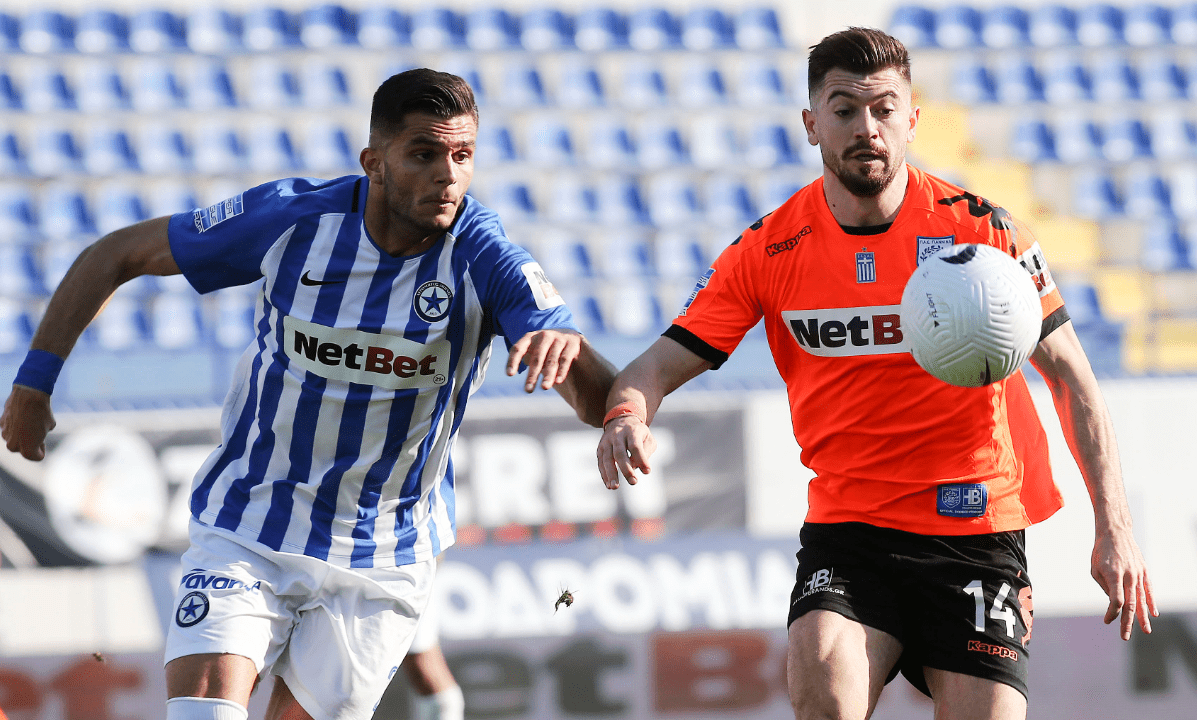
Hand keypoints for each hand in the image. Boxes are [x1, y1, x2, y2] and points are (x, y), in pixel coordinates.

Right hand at [1, 385, 55, 460]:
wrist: (28, 395)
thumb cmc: (42, 412)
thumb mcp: (49, 426)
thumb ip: (41, 434)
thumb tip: (36, 433)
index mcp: (27, 450)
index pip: (37, 457)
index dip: (42, 449)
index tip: (43, 440)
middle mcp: (13, 445)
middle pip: (24, 450)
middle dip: (30, 443)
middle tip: (38, 432)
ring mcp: (5, 435)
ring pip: (15, 439)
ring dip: (22, 434)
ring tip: (30, 422)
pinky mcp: (1, 424)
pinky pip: (10, 429)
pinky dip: (15, 425)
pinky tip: (22, 416)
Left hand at [506, 329, 582, 392]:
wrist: (569, 334)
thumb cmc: (546, 347)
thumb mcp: (534, 350)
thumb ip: (525, 358)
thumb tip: (511, 372)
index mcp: (530, 337)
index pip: (518, 348)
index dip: (513, 361)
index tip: (510, 375)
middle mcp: (544, 336)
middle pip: (536, 357)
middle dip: (532, 375)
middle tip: (528, 390)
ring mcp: (559, 338)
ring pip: (551, 360)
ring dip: (548, 375)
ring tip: (544, 387)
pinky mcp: (572, 343)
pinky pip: (565, 359)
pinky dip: (561, 370)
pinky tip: (558, 382)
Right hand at [596, 416, 655, 488]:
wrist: (621, 420)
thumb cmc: (638, 434)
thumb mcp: (648, 438)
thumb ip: (645, 452)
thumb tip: (636, 467)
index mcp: (632, 431)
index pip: (635, 446)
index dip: (641, 459)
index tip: (647, 471)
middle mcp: (617, 435)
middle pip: (619, 453)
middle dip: (626, 469)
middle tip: (633, 482)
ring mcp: (606, 441)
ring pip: (607, 459)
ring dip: (611, 474)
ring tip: (615, 487)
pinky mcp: (600, 448)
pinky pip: (601, 463)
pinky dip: (604, 475)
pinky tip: (609, 485)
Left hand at [1092, 525, 1156, 639]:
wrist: (1115, 532)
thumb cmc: (1101, 551)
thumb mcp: (1095, 569)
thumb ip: (1105, 586)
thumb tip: (1114, 602)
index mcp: (1114, 575)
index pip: (1116, 600)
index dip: (1112, 613)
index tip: (1107, 621)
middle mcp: (1129, 576)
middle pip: (1130, 604)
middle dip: (1128, 622)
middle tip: (1125, 637)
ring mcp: (1138, 573)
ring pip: (1142, 599)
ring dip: (1143, 617)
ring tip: (1146, 631)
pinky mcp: (1144, 571)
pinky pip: (1149, 590)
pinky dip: (1151, 602)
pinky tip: (1153, 614)